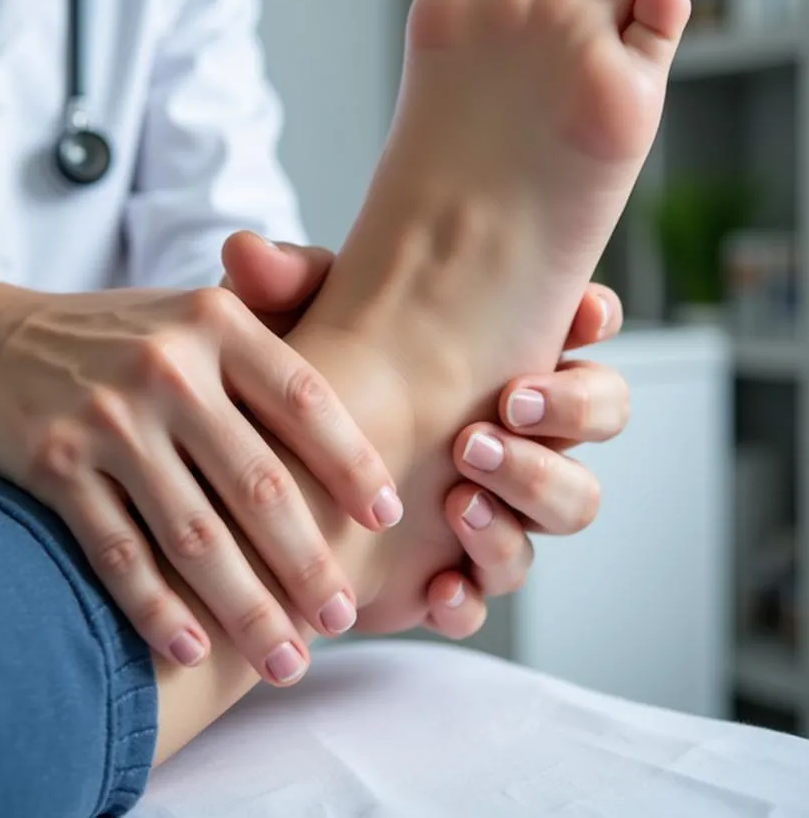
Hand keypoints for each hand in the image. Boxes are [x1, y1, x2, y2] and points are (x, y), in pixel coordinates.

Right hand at [0, 276, 399, 685]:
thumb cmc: (124, 339)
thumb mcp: (196, 314)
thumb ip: (273, 342)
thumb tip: (365, 418)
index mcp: (214, 322)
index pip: (304, 399)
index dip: (351, 463)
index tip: (387, 518)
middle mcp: (166, 366)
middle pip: (256, 482)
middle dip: (307, 561)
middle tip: (342, 615)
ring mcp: (107, 418)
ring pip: (192, 534)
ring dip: (245, 607)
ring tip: (286, 658)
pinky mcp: (55, 465)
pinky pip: (118, 553)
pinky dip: (157, 608)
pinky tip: (192, 650)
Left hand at [221, 233, 628, 641]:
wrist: (258, 496)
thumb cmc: (290, 396)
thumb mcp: (285, 333)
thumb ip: (283, 289)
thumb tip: (244, 250)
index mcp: (491, 360)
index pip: (577, 330)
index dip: (594, 318)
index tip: (581, 312)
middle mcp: (509, 431)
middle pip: (600, 413)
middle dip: (573, 409)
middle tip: (509, 404)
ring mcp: (489, 505)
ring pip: (568, 505)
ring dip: (530, 493)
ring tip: (458, 494)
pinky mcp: (448, 573)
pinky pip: (487, 593)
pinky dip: (470, 594)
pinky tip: (437, 587)